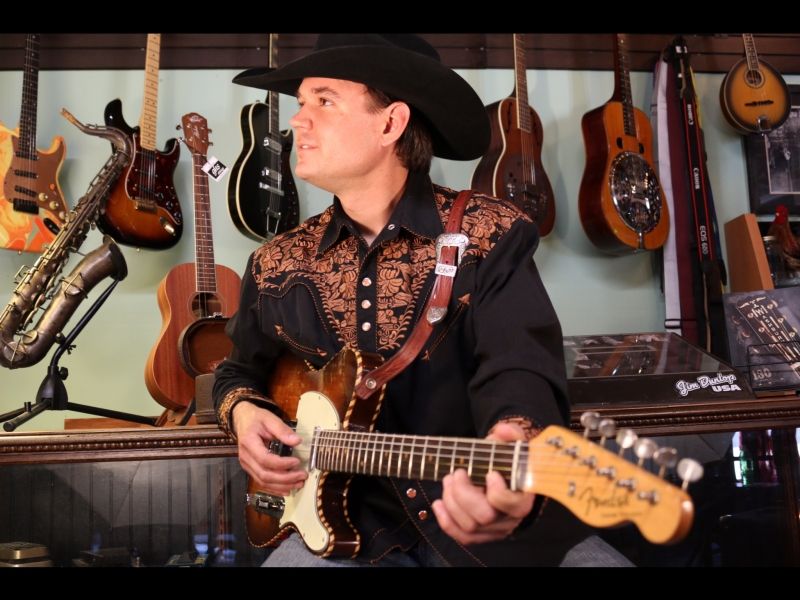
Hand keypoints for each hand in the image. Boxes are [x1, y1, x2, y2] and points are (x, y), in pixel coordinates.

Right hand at [233, 401, 306, 495]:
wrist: (242, 420)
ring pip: (263, 481)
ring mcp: (246, 465)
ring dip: (282, 485)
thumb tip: (297, 441)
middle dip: (285, 478)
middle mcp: (245, 457)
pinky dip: (274, 488)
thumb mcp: (269, 418)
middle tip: (302, 476)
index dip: (282, 464)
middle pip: (264, 474)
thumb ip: (282, 430)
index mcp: (249, 443)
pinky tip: (287, 489)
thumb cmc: (256, 419)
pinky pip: (261, 482)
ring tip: (299, 483)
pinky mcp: (250, 469)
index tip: (297, 461)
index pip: (265, 459)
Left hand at [431, 422, 533, 544]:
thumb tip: (502, 431)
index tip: (489, 473)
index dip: (497, 492)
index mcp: (523, 496)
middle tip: (457, 473)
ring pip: (469, 526)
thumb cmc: (507, 458)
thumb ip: (510, 433)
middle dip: (463, 493)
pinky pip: (462, 536)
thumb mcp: (511, 441)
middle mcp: (511, 517)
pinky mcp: (481, 534)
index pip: (512, 505)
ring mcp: (495, 528)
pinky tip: (438, 504)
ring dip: (451, 501)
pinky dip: (445, 521)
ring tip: (448, 480)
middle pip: (484, 516)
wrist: (503, 472)